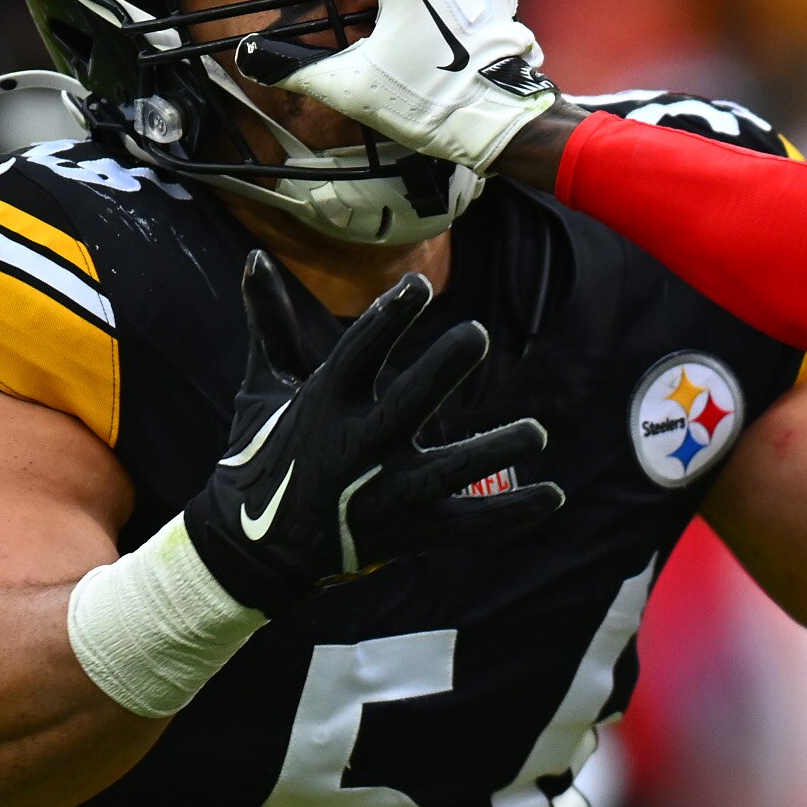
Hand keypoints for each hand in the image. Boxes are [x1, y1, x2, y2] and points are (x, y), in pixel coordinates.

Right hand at [180, 252, 563, 614]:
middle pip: (405, 405)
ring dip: (493, 452)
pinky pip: (467, 525)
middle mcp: (357, 447)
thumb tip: (255, 257)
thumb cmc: (265, 454)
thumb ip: (270, 324)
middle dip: (440, 370)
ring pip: (447, 471)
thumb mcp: (263, 388)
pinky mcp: (410, 532)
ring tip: (536, 432)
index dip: (387, 319)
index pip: (358, 353)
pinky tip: (554, 494)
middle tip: (477, 334)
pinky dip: (510, 513)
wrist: (253, 549)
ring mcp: (386, 493)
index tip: (419, 285)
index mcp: (324, 404)